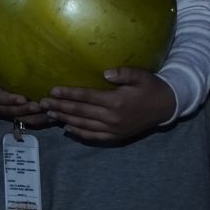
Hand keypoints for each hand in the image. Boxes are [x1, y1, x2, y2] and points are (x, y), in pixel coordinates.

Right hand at [0, 52, 49, 126]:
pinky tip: (51, 116)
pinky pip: (26, 120)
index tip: (23, 98)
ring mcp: (6, 112)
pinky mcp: (14, 113)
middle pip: (12, 111)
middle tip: (40, 106)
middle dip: (26, 110)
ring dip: (35, 117)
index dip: (10, 100)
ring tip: (48, 113)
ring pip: (21, 118)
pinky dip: (38, 119)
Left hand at [39, 68, 175, 142]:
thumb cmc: (151, 87)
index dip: (68, 94)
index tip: (52, 91)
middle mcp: (113, 118)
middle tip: (42, 104)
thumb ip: (122, 73)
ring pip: (84, 125)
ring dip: (65, 120)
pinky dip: (79, 133)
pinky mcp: (117, 136)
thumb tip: (105, 73)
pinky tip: (68, 129)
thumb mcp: (140, 75)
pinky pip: (94, 136)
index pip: (86, 97)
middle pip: (81, 112)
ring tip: (50, 115)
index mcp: (116, 101)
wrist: (166, 107)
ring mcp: (114, 129)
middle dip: (60, 107)